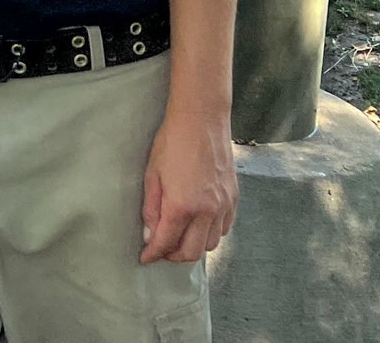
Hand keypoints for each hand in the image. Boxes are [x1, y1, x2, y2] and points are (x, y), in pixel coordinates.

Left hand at [140, 108, 236, 263]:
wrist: (202, 120)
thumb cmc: (172, 142)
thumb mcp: (152, 174)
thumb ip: (151, 208)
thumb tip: (149, 235)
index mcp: (183, 206)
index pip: (167, 242)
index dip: (153, 254)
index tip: (145, 258)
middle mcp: (207, 211)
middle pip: (192, 252)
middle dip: (173, 255)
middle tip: (160, 249)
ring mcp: (224, 206)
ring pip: (211, 244)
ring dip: (193, 245)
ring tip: (178, 236)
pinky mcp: (234, 199)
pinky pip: (224, 228)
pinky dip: (210, 233)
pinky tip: (198, 223)